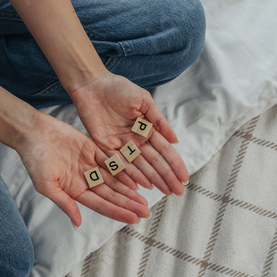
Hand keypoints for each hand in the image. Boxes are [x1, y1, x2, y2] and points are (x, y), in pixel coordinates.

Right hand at [15, 112, 149, 226]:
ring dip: (130, 188)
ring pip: (115, 178)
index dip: (118, 212)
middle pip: (111, 194)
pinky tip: (138, 174)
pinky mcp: (92, 149)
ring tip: (146, 197)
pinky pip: (112, 159)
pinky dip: (125, 167)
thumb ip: (64, 203)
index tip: (134, 218)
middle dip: (128, 203)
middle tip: (147, 211)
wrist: (32, 132)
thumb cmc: (34, 159)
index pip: (101, 204)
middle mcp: (84, 179)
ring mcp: (89, 164)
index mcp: (74, 191)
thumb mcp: (46, 185)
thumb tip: (78, 223)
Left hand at [69, 72, 188, 194]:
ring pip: (138, 166)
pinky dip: (127, 174)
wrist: (93, 84)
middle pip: (153, 162)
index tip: (184, 178)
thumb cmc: (119, 88)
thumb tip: (175, 140)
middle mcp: (135, 140)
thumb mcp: (143, 101)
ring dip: (150, 179)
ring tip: (162, 192)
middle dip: (165, 176)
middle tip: (176, 192)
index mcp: (146, 129)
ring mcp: (120, 145)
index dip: (174, 164)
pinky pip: (117, 163)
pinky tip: (138, 185)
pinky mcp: (104, 146)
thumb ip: (158, 120)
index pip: (163, 150)